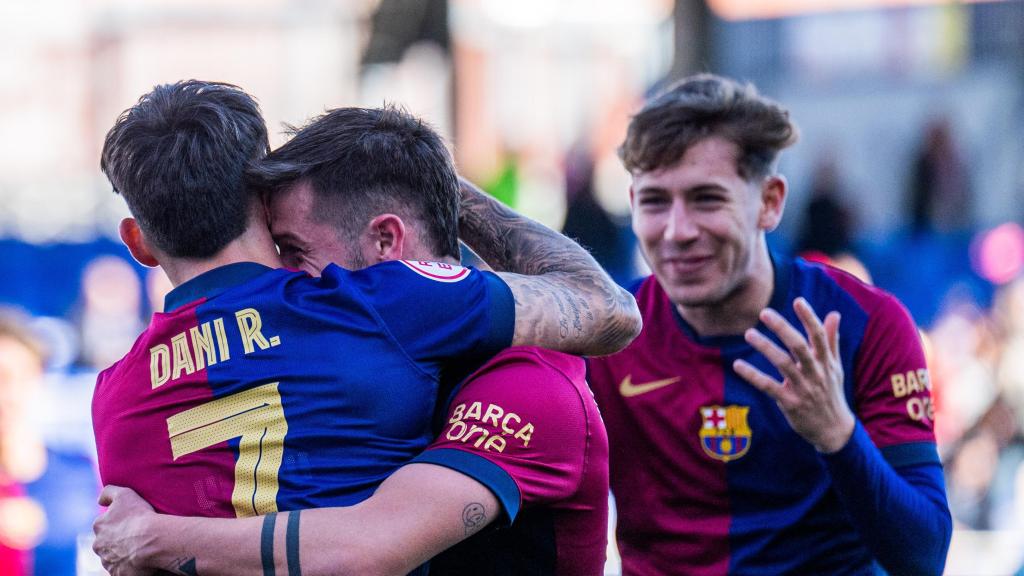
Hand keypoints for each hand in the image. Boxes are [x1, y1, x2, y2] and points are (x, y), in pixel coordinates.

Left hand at [92, 485, 157, 575]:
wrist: (151, 540)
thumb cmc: (139, 516)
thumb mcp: (124, 494)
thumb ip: (108, 492)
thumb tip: (99, 500)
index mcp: (99, 526)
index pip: (104, 525)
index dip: (118, 523)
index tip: (131, 523)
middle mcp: (99, 545)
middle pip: (107, 543)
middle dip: (117, 541)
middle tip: (136, 536)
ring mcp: (108, 561)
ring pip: (114, 557)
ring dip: (123, 553)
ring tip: (142, 548)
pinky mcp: (118, 574)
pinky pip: (123, 569)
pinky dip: (130, 565)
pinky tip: (142, 559)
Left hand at [733, 297, 854, 452]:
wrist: (834, 430)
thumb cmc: (831, 393)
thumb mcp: (835, 367)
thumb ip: (831, 340)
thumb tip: (835, 313)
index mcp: (826, 362)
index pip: (819, 336)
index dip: (809, 318)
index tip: (798, 301)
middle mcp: (816, 373)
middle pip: (799, 347)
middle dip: (782, 328)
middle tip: (764, 312)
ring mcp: (803, 389)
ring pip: (783, 364)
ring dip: (765, 348)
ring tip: (749, 333)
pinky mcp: (790, 403)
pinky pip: (769, 387)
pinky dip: (753, 376)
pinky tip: (737, 365)